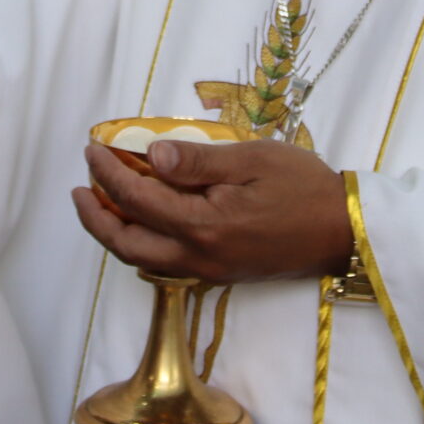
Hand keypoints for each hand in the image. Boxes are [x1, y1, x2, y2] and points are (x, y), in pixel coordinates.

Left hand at [73, 137, 351, 285]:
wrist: (343, 231)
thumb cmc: (302, 187)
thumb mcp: (252, 159)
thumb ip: (198, 161)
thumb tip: (150, 156)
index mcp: (203, 225)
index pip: (137, 199)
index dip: (108, 173)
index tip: (93, 149)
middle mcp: (198, 256)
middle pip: (126, 244)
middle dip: (94, 216)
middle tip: (80, 185)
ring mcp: (207, 270)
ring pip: (141, 259)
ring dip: (113, 232)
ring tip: (99, 203)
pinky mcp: (219, 273)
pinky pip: (163, 263)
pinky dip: (140, 242)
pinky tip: (141, 222)